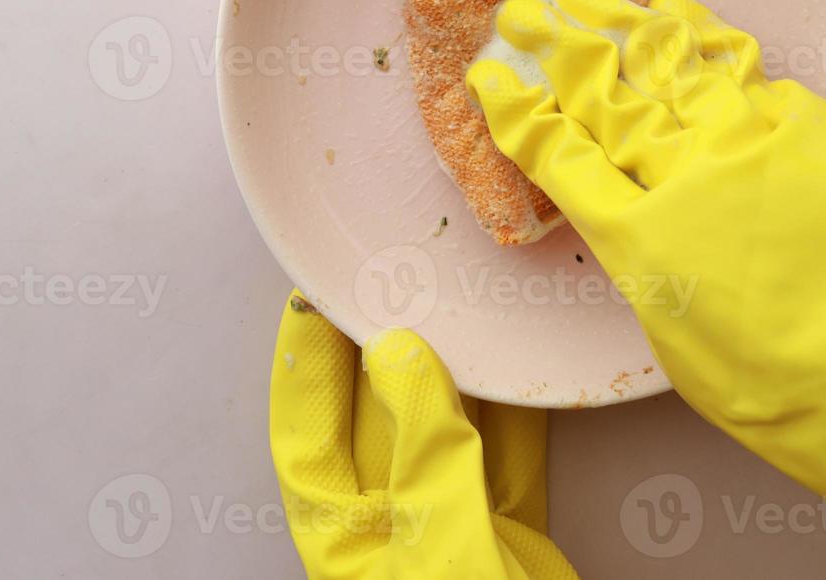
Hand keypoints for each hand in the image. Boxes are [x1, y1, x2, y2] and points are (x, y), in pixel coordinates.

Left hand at [269, 292, 577, 578]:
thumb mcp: (443, 554)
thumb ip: (425, 453)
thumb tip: (401, 354)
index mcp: (342, 538)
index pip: (307, 430)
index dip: (303, 361)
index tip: (313, 293)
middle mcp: (389, 525)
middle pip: (377, 416)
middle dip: (383, 346)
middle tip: (397, 274)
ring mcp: (451, 527)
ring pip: (448, 427)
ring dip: (457, 368)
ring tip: (460, 301)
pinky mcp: (510, 534)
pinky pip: (510, 456)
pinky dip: (519, 411)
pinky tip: (522, 366)